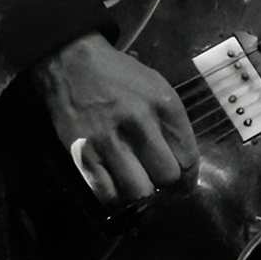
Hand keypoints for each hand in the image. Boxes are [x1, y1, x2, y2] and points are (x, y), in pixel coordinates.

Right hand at [30, 33, 198, 206]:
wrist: (71, 63)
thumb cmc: (119, 78)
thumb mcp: (157, 89)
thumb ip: (174, 127)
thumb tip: (184, 172)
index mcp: (164, 105)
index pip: (188, 159)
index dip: (186, 176)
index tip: (179, 181)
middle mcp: (139, 121)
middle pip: (166, 177)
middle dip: (162, 183)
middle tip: (152, 176)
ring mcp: (109, 139)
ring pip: (138, 192)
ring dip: (138, 192)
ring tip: (133, 180)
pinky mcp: (83, 154)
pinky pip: (107, 194)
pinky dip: (114, 196)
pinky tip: (113, 183)